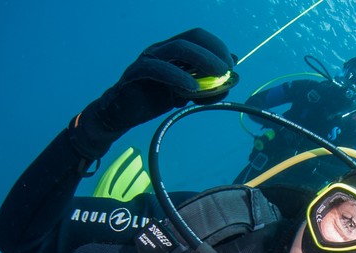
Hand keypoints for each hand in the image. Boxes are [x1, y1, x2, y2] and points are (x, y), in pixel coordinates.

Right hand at [70, 29, 234, 157]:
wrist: (123, 113)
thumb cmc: (155, 98)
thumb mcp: (188, 90)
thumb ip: (207, 79)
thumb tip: (232, 64)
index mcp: (173, 50)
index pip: (199, 37)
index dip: (217, 47)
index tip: (231, 67)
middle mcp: (161, 49)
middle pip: (192, 39)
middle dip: (214, 52)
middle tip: (227, 71)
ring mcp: (149, 59)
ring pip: (178, 48)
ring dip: (203, 60)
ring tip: (218, 76)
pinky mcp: (136, 73)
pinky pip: (158, 69)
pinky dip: (178, 76)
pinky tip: (192, 88)